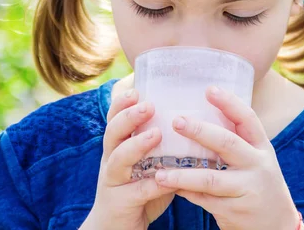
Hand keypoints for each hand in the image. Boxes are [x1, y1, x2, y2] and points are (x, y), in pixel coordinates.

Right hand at [82, 89, 175, 229]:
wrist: (115, 229)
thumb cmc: (138, 191)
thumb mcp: (146, 164)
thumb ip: (160, 147)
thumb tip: (192, 122)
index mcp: (117, 147)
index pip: (115, 119)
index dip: (122, 103)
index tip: (136, 89)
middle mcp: (111, 160)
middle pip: (113, 132)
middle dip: (129, 116)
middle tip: (148, 105)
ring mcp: (113, 181)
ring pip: (119, 158)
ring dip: (137, 145)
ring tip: (155, 134)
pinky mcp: (120, 202)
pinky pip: (137, 190)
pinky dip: (152, 183)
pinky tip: (167, 177)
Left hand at [152, 86, 300, 229]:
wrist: (277, 225)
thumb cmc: (258, 184)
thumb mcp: (255, 159)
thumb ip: (235, 141)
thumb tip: (198, 114)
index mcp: (262, 147)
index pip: (247, 119)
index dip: (229, 103)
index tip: (209, 89)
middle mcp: (257, 165)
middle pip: (227, 143)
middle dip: (200, 131)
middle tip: (176, 121)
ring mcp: (247, 189)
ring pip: (210, 179)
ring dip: (182, 175)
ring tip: (160, 172)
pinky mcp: (235, 211)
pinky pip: (204, 200)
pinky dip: (184, 192)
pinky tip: (167, 185)